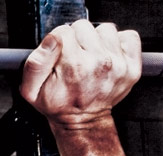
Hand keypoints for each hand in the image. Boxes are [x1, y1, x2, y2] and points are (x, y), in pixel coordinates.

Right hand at [20, 20, 140, 126]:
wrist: (82, 121)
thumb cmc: (58, 106)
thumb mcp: (31, 90)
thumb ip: (35, 63)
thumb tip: (52, 40)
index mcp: (74, 65)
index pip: (64, 31)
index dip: (58, 41)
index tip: (60, 55)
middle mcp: (99, 62)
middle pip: (85, 27)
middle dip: (77, 39)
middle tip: (74, 57)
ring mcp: (118, 64)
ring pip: (105, 30)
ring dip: (97, 40)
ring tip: (91, 57)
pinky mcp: (131, 66)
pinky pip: (129, 37)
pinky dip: (119, 43)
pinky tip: (108, 55)